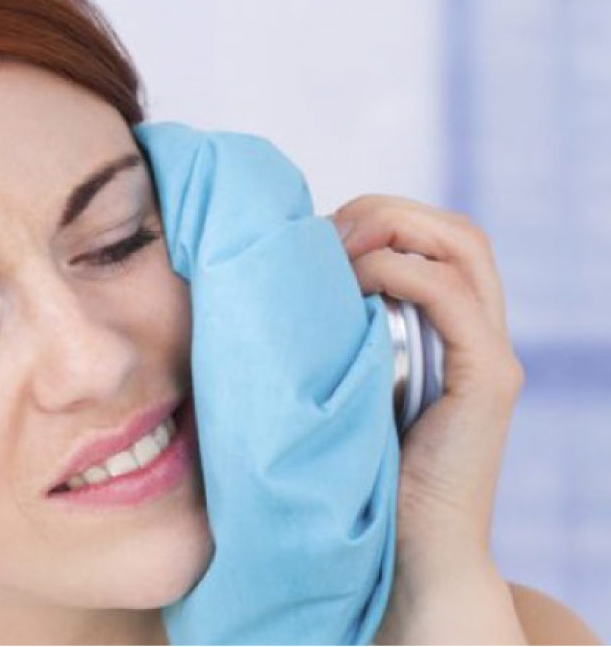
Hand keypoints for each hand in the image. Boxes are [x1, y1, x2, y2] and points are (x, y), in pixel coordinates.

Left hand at [329, 195, 526, 641]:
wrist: (405, 556)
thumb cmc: (358, 473)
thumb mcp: (344, 386)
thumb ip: (337, 335)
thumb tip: (278, 283)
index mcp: (450, 331)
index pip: (435, 237)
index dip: (379, 218)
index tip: (316, 238)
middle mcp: (479, 333)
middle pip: (455, 230)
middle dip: (386, 213)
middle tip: (326, 234)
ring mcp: (490, 355)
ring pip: (464, 247)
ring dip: (394, 231)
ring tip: (338, 252)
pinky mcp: (489, 382)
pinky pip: (452, 298)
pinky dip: (402, 274)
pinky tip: (356, 285)